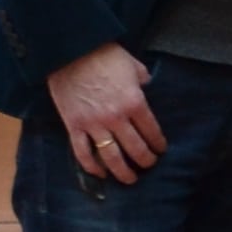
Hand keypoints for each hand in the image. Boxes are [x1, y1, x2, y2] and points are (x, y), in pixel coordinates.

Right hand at [46, 43, 164, 183]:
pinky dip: (91, 166)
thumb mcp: (133, 65)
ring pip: (111, 156)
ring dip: (122, 171)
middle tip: (149, 165)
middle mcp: (116, 118)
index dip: (158, 144)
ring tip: (130, 179)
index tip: (161, 149)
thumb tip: (145, 86)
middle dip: (145, 160)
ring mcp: (93, 124)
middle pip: (135, 148)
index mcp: (135, 103)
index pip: (152, 131)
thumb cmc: (104, 55)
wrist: (70, 52)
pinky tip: (100, 173)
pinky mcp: (74, 126)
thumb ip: (142, 79)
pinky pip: (82, 152)